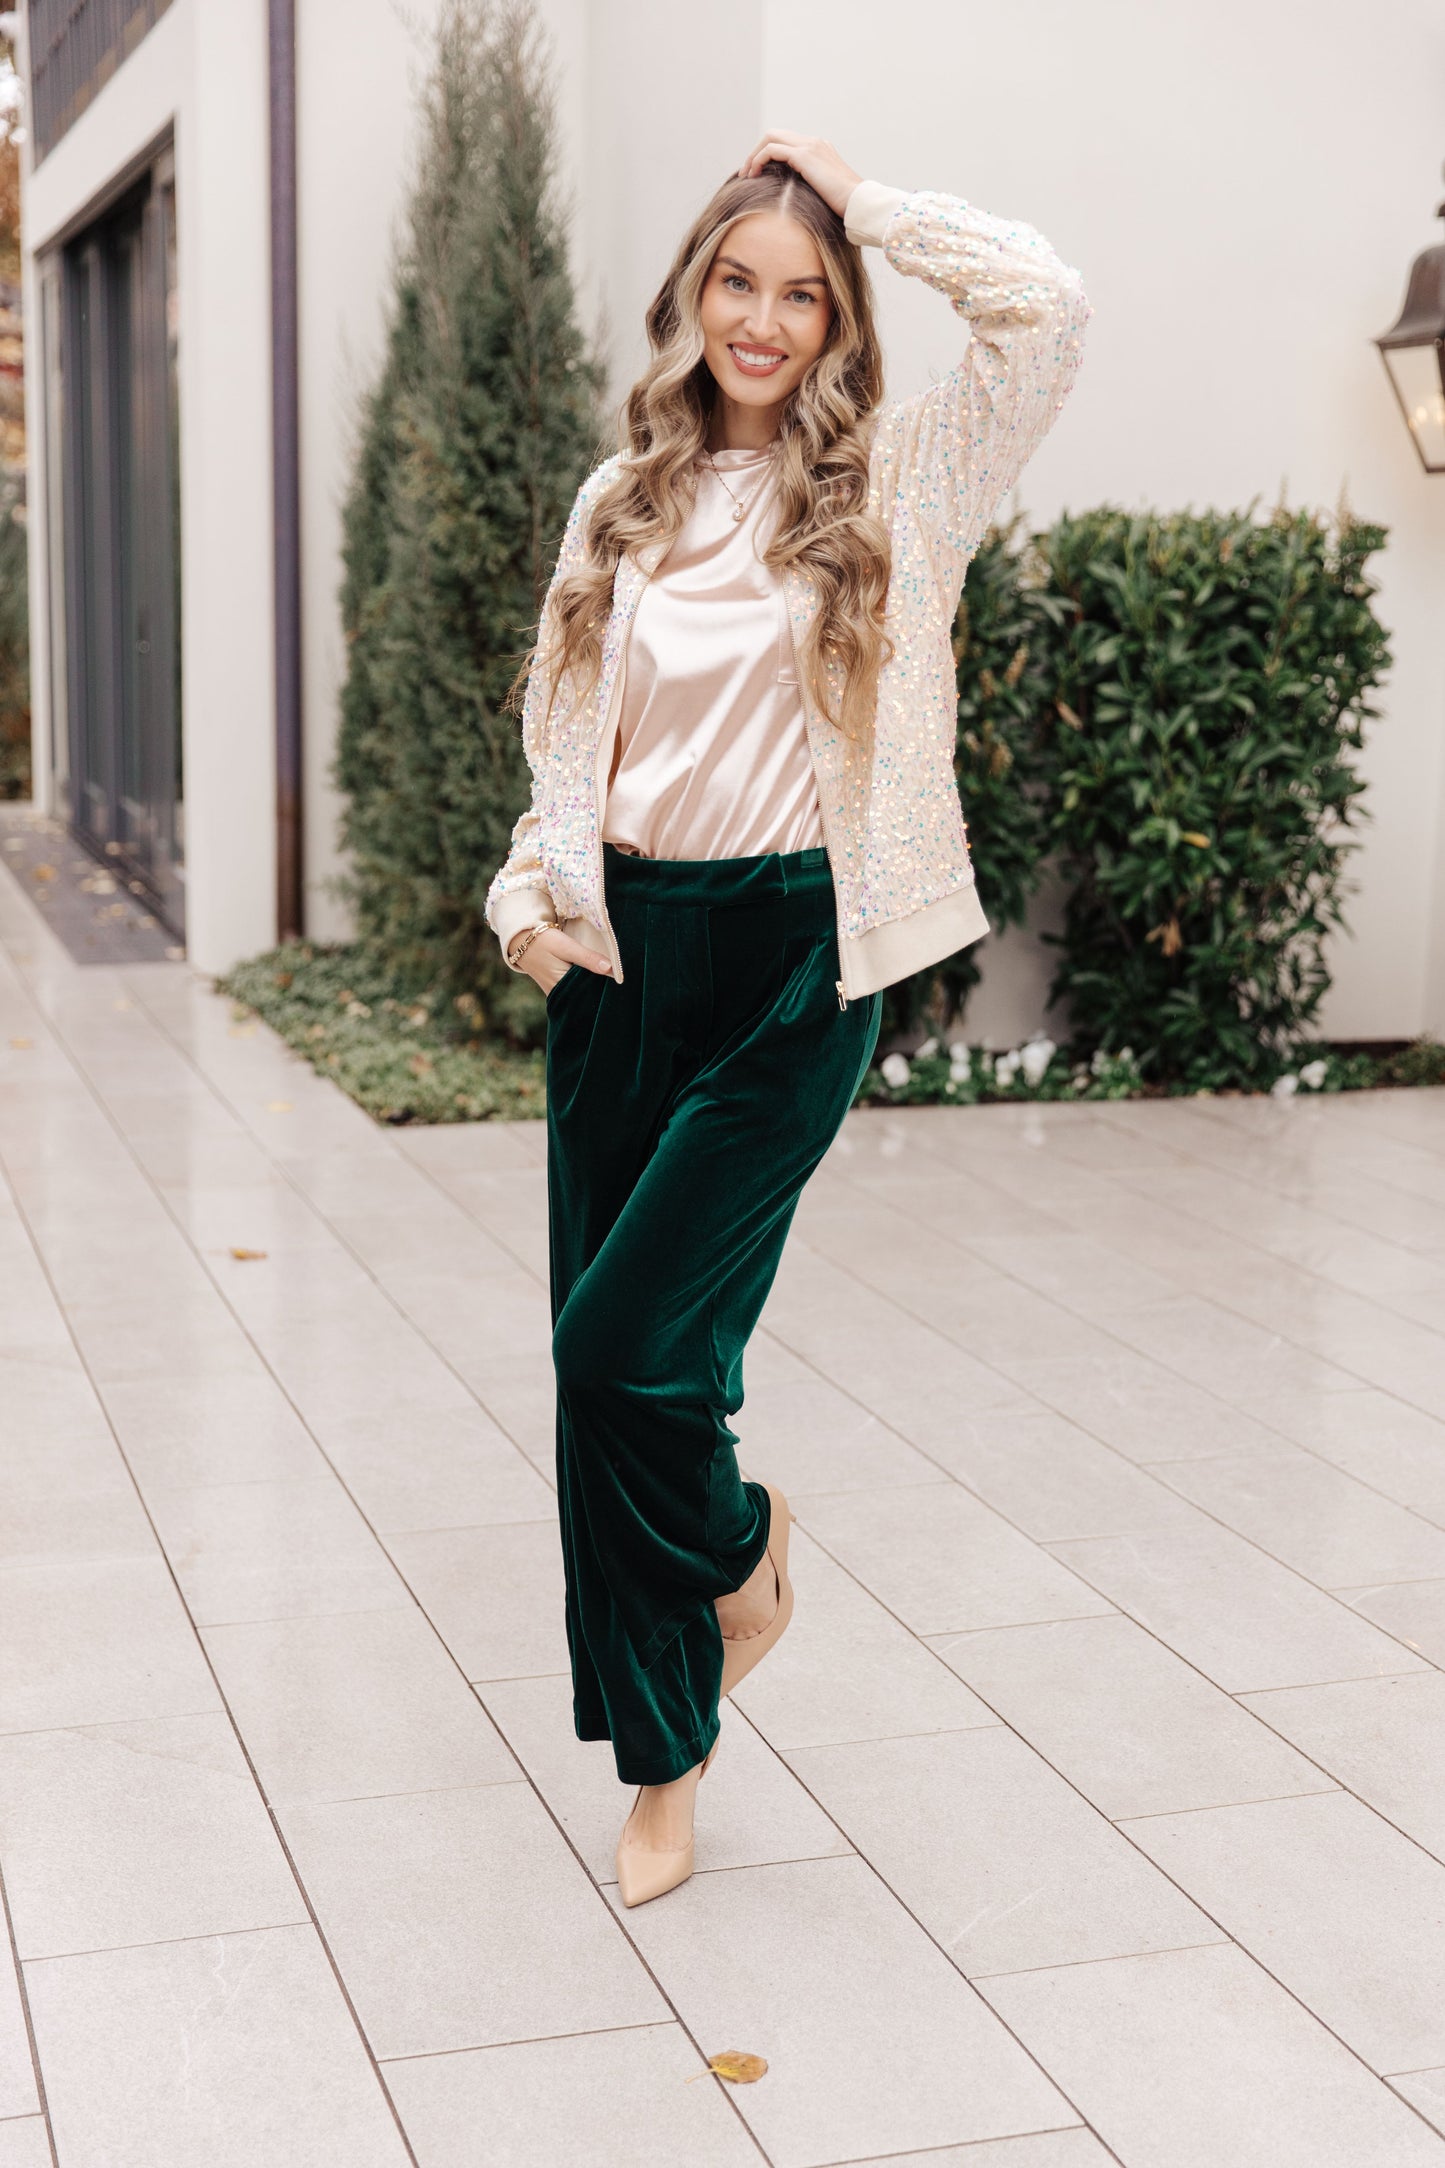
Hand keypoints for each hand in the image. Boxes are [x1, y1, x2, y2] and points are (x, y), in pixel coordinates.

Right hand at [509, 923, 612, 995]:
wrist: (522, 939)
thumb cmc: (544, 941)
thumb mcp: (567, 946)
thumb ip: (588, 958)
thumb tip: (611, 970)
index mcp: (562, 987)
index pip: (590, 993)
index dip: (605, 987)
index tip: (621, 982)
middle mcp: (559, 994)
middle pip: (586, 995)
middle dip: (600, 988)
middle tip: (620, 981)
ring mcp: (557, 992)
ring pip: (581, 992)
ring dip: (593, 985)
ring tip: (610, 978)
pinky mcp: (556, 987)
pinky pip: (574, 989)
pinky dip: (584, 983)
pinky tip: (595, 977)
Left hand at [737, 130, 861, 219]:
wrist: (859, 203)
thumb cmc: (846, 208)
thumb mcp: (825, 196)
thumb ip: (811, 191)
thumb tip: (796, 205)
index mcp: (820, 149)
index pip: (787, 142)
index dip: (768, 154)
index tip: (757, 174)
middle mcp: (814, 142)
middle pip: (776, 134)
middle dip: (757, 151)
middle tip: (746, 172)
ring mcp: (810, 146)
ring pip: (770, 138)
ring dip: (753, 155)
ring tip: (745, 175)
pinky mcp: (804, 156)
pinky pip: (771, 150)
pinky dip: (758, 160)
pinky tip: (753, 176)